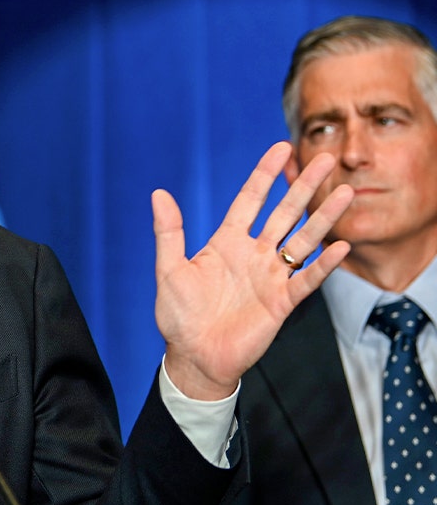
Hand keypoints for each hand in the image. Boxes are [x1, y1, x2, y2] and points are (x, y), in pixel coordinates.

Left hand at [152, 142, 351, 399]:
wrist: (194, 357)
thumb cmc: (178, 315)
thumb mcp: (169, 269)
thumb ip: (169, 232)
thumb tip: (159, 193)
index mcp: (226, 242)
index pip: (250, 199)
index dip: (265, 174)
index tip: (281, 147)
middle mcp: (253, 254)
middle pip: (285, 213)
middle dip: (304, 186)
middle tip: (326, 159)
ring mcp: (270, 276)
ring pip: (303, 240)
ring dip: (324, 218)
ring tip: (345, 192)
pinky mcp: (282, 302)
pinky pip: (307, 279)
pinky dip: (324, 264)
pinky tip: (341, 246)